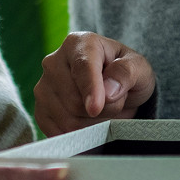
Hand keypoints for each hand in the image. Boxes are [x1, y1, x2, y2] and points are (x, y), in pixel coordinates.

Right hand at [34, 31, 155, 136]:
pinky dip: (79, 135)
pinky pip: (59, 132)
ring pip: (68, 120)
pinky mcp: (40, 111)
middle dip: (103, 110)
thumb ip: (126, 73)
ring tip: (104, 110)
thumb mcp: (139, 68)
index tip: (95, 108)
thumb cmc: (126, 74)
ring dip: (94, 125)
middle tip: (116, 101)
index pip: (82, 67)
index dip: (90, 89)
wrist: (115, 89)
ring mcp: (43, 87)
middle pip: (75, 100)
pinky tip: (89, 123)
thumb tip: (108, 91)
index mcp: (79, 43)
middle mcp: (54, 62)